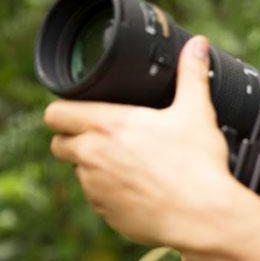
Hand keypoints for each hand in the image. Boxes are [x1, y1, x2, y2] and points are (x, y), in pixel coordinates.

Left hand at [45, 36, 239, 251]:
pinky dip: (112, 195)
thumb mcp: (197, 112)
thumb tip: (198, 44)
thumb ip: (192, 74)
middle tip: (105, 139)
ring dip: (95, 169)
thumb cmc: (199, 164)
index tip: (78, 113)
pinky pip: (99, 201)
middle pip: (60, 144)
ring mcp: (96, 188)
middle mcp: (92, 156)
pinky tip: (140, 191)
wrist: (203, 216)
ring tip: (131, 167)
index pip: (56, 113)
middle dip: (75, 140)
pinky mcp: (106, 214)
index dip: (64, 112)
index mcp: (108, 125)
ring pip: (80, 174)